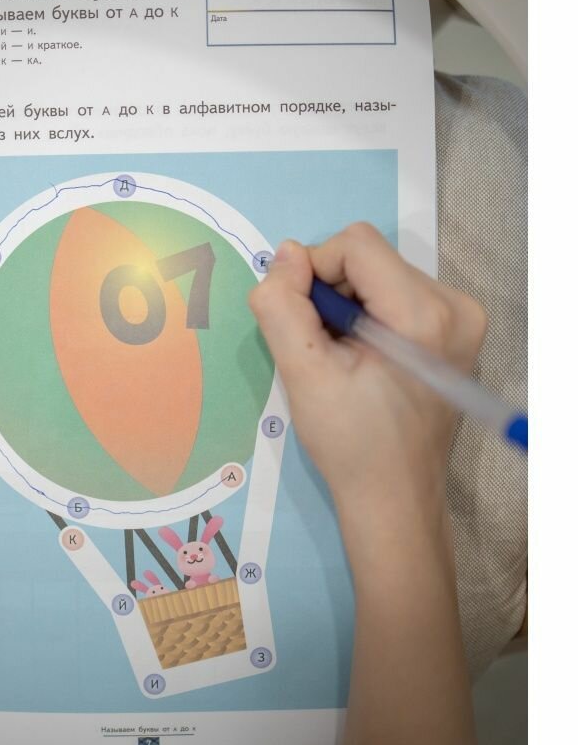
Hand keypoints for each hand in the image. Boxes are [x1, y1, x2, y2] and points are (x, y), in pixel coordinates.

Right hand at [249, 223, 486, 576]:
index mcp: (425, 313)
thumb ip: (283, 306)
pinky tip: (363, 360)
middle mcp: (455, 305)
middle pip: (369, 259)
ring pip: (379, 275)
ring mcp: (462, 318)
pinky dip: (368, 316)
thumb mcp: (303, 374)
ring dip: (347, 306)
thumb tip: (284, 254)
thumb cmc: (352, 444)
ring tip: (343, 360)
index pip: (355, 245)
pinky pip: (396, 294)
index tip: (303, 323)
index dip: (313, 273)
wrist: (396, 498)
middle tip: (324, 350)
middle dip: (332, 294)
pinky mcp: (456, 331)